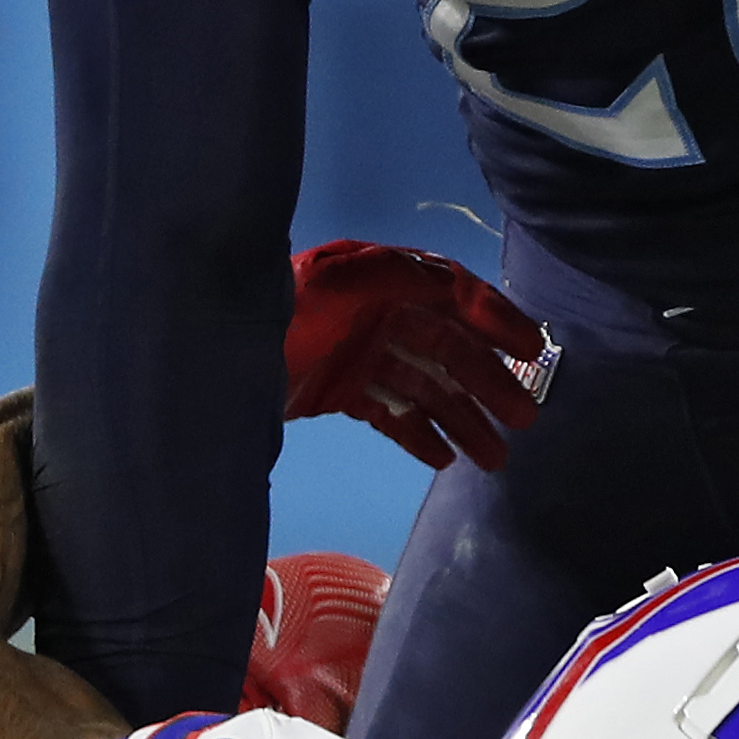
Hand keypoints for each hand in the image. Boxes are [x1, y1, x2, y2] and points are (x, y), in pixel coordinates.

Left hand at [282, 239, 550, 472]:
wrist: (203, 363)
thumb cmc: (269, 320)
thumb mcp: (330, 287)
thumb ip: (391, 278)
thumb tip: (451, 282)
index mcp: (376, 279)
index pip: (451, 293)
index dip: (496, 318)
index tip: (534, 350)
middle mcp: (374, 312)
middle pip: (447, 346)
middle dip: (488, 382)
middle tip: (527, 421)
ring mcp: (358, 353)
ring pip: (425, 386)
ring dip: (463, 419)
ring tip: (495, 461)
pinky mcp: (339, 390)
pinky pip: (390, 411)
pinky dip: (418, 433)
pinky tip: (446, 460)